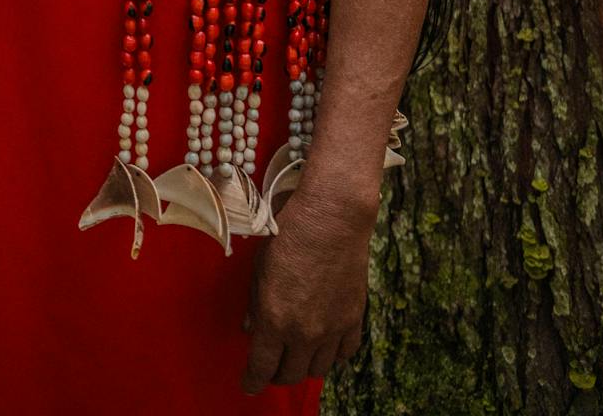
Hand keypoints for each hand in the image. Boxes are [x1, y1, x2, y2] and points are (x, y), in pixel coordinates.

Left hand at [241, 186, 372, 393]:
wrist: (332, 217)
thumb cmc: (289, 234)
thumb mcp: (259, 268)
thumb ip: (255, 304)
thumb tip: (250, 328)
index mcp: (274, 319)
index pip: (261, 367)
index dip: (253, 381)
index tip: (249, 385)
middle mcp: (303, 332)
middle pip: (290, 374)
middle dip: (277, 375)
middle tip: (271, 367)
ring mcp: (331, 328)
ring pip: (318, 369)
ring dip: (304, 366)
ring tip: (297, 356)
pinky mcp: (353, 319)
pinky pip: (344, 353)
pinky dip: (333, 354)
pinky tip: (325, 344)